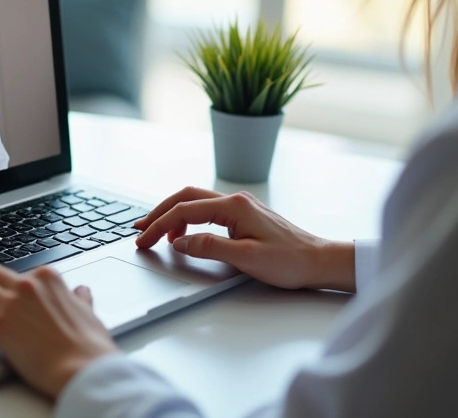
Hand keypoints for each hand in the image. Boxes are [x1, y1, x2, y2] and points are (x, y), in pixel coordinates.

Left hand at [0, 262, 118, 398]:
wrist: (82, 369)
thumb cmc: (88, 346)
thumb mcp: (88, 313)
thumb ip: (79, 300)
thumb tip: (80, 293)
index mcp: (47, 279)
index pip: (17, 273)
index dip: (6, 283)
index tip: (2, 292)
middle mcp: (26, 285)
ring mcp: (10, 304)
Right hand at [134, 186, 355, 291]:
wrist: (319, 261)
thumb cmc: (290, 261)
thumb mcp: (246, 258)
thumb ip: (209, 247)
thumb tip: (180, 241)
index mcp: (234, 206)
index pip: (184, 210)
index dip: (159, 225)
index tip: (143, 240)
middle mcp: (235, 200)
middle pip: (185, 196)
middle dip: (159, 212)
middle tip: (139, 229)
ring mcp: (240, 206)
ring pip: (195, 201)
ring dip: (172, 213)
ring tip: (155, 232)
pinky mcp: (244, 216)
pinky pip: (207, 210)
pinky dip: (188, 218)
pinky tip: (184, 234)